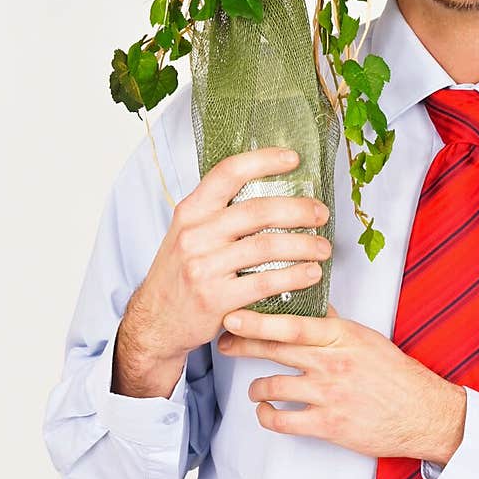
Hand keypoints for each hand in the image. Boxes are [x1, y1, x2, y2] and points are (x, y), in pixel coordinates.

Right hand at [127, 148, 330, 363]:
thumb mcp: (187, 233)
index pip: (228, 172)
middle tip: (321, 214)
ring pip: (267, 246)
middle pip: (258, 211)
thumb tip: (266, 187)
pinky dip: (294, 277)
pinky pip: (265, 283)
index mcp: (191, 211)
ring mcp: (204, 267)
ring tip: (323, 248)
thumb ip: (217, 212)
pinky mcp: (216, 299)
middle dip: (298, 210)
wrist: (155, 320)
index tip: (293, 158)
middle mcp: (195, 235)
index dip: (263, 160)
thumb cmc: (179, 273)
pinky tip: (310, 274)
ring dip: (304, 245)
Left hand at [217, 302, 466, 462]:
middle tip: (224, 342)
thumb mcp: (367, 339)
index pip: (292, 324)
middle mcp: (333, 363)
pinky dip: (268, 416)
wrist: (423, 412)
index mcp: (343, 337)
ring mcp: (330, 395)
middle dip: (242, 344)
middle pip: (275, 350)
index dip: (258, 320)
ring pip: (273, 386)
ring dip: (256, 387)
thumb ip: (335, 325)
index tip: (233, 315)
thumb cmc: (395, 375)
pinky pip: (283, 421)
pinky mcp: (329, 425)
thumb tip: (311, 306)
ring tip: (254, 388)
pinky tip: (268, 412)